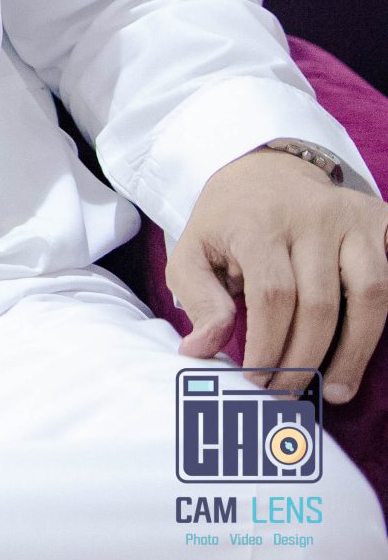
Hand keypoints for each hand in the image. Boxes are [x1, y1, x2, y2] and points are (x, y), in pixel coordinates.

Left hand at [169, 148, 387, 402]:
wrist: (265, 168)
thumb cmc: (228, 221)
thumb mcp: (192, 250)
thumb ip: (196, 299)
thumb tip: (200, 351)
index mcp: (259, 223)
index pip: (272, 296)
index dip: (269, 345)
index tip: (258, 380)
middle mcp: (311, 217)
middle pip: (321, 304)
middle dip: (306, 358)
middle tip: (290, 390)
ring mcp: (353, 218)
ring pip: (371, 295)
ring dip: (355, 351)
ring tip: (335, 391)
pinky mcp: (382, 222)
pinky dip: (386, 321)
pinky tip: (367, 351)